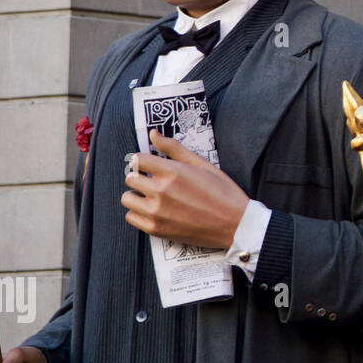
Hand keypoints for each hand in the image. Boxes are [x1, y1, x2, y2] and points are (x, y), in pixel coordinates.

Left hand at [122, 129, 248, 248]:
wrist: (235, 225)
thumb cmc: (223, 193)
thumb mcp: (203, 165)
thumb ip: (174, 148)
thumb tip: (153, 134)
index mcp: (173, 172)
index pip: (138, 160)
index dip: (143, 161)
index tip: (150, 166)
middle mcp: (161, 191)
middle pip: (130, 178)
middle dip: (141, 178)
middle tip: (155, 182)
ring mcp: (157, 212)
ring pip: (127, 199)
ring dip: (137, 196)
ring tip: (154, 198)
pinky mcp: (156, 229)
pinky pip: (131, 218)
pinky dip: (139, 214)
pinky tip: (155, 212)